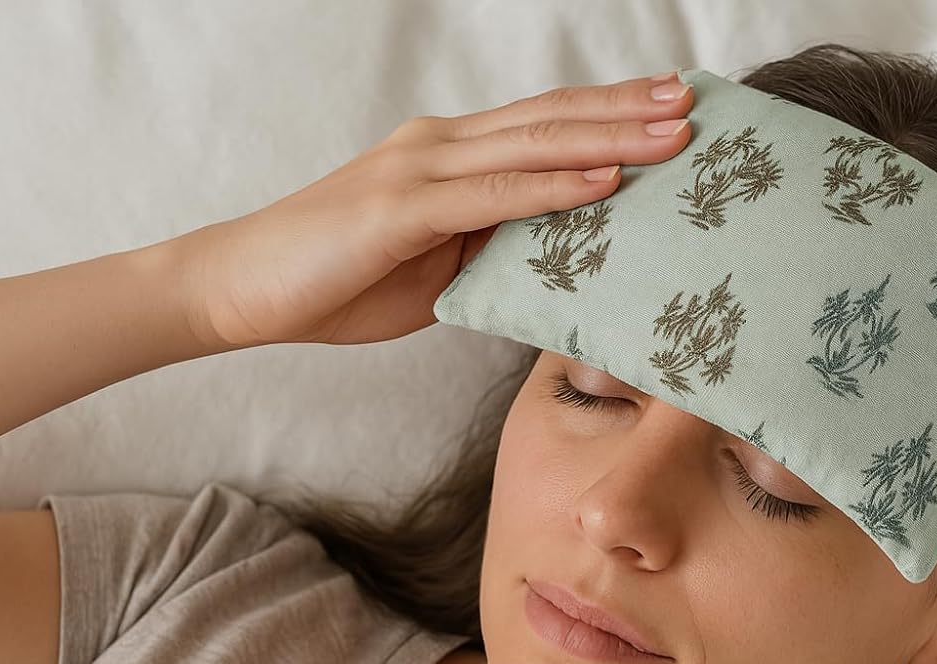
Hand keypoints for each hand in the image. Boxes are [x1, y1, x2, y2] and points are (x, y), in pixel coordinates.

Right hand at [175, 71, 693, 349]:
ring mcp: (419, 170)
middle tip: (694, 103)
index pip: (543, 124)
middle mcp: (440, 146)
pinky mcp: (401, 207)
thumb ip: (488, 247)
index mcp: (449, 156)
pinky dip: (554, 187)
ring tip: (673, 133)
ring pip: (532, 145)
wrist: (242, 288)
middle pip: (551, 119)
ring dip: (610, 136)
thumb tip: (549, 257)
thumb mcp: (433, 264)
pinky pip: (493, 194)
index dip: (608, 112)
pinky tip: (605, 179)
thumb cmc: (336, 278)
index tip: (668, 108)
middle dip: (628, 111)